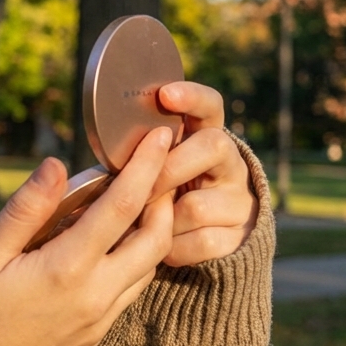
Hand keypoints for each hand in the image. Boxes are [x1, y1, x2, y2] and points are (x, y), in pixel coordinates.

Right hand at [0, 128, 175, 345]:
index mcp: (66, 270)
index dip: (145, 166)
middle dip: (165, 195)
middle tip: (163, 160)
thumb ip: (25, 210)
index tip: (158, 135)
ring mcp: (99, 319)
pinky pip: (132, 288)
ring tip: (147, 194)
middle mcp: (95, 296)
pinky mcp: (96, 335)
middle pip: (155, 237)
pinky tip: (118, 240)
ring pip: (149, 265)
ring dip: (156, 227)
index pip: (122, 207)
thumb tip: (58, 165)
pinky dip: (138, 256)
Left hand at [153, 81, 257, 266]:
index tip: (164, 94)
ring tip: (147, 226)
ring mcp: (239, 199)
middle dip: (169, 168)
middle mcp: (229, 163)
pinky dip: (177, 249)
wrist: (198, 244)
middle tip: (141, 188)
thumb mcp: (153, 171)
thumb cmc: (161, 198)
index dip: (191, 97)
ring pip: (198, 204)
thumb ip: (139, 158)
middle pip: (212, 145)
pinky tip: (165, 250)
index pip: (209, 106)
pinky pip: (204, 241)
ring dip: (164, 219)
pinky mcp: (241, 235)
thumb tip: (104, 163)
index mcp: (205, 138)